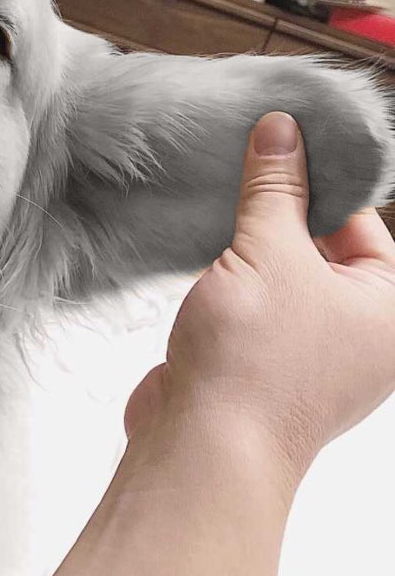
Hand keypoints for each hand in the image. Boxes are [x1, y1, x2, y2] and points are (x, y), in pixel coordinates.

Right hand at [125, 110, 394, 483]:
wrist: (201, 447)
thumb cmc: (254, 358)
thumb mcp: (269, 252)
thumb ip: (275, 188)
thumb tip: (282, 128)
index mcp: (388, 309)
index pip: (360, 219)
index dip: (317, 176)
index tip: (277, 137)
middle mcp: (359, 332)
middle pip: (319, 243)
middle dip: (277, 208)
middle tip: (239, 162)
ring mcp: (308, 350)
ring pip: (280, 271)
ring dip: (248, 241)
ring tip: (215, 201)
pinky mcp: (261, 359)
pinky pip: (253, 299)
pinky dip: (230, 273)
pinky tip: (200, 248)